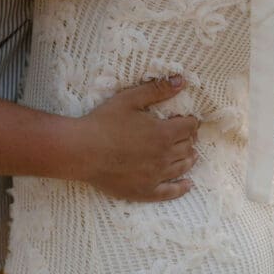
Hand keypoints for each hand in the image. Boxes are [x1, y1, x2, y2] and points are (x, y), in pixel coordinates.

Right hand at [77, 77, 198, 201]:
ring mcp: (156, 176)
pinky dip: (182, 188)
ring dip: (189, 158)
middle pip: (187, 147)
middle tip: (186, 135)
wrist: (82, 151)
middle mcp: (164, 156)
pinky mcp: (145, 191)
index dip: (191, 122)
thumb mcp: (130, 99)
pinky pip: (170, 192)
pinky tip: (188, 184)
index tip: (189, 119)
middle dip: (190, 139)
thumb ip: (157, 90)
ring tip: (191, 155)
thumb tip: (181, 81)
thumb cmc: (104, 122)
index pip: (189, 127)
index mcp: (163, 133)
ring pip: (182, 167)